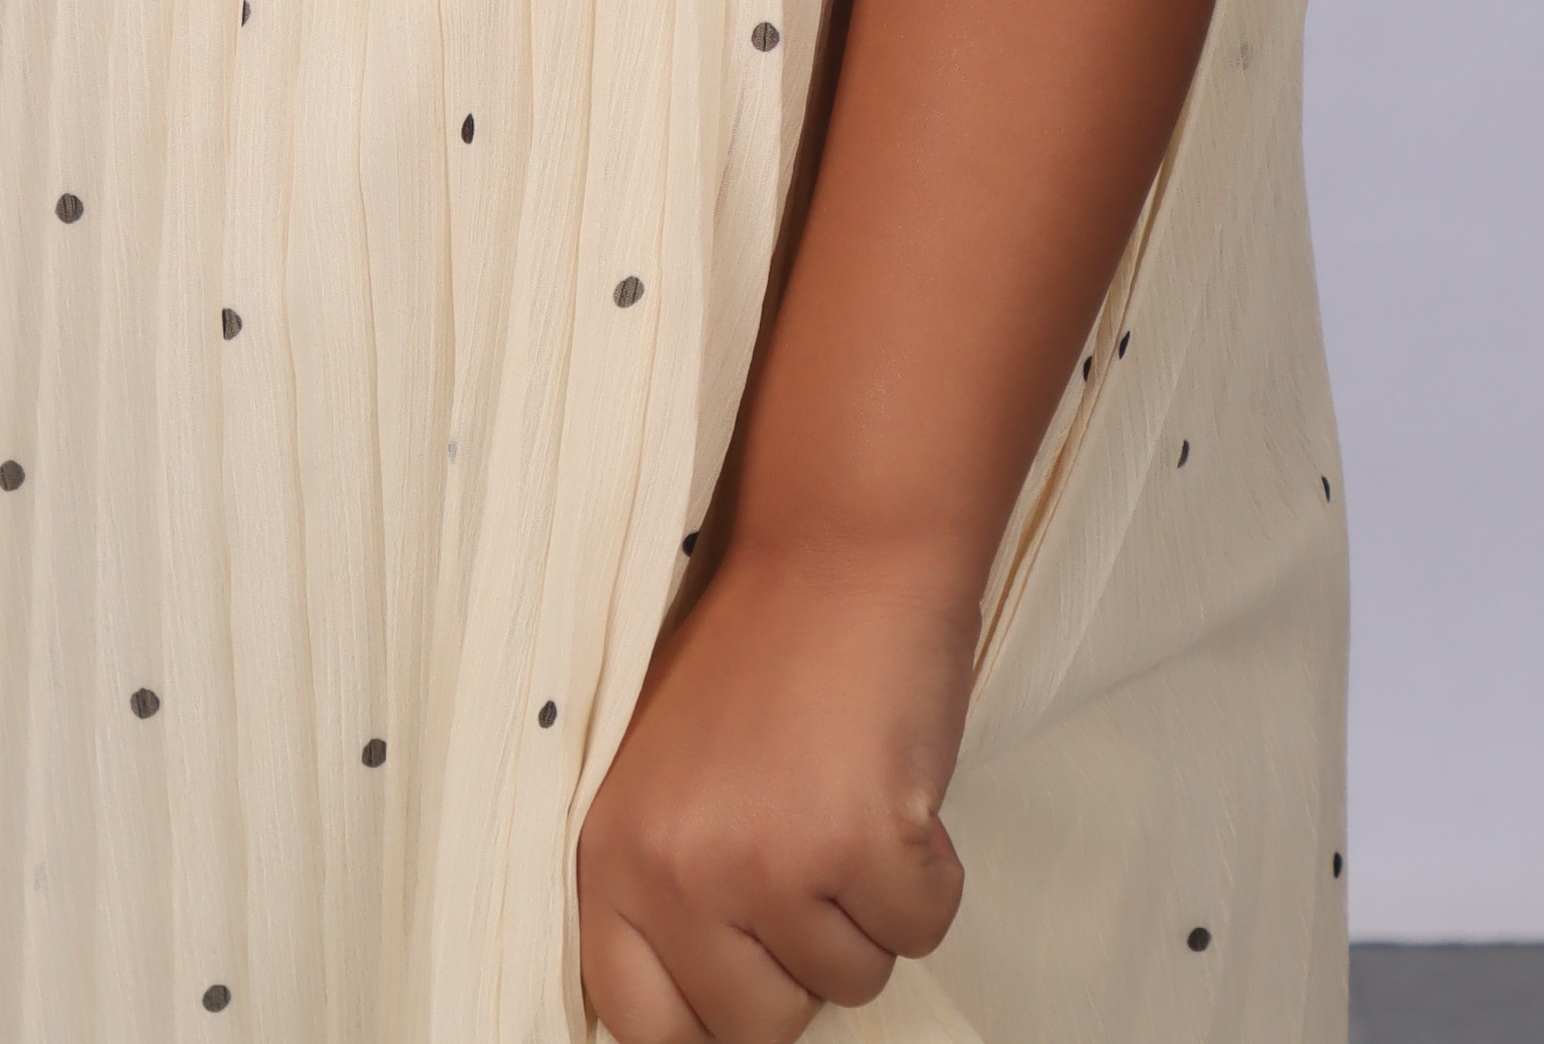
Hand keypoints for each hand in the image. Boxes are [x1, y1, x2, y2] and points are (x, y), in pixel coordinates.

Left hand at [577, 538, 970, 1041]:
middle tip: (813, 855)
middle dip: (804, 961)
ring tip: (850, 795)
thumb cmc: (762, 653)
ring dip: (870, 907)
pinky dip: (929, 874)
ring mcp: (770, 864)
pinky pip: (920, 930)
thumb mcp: (669, 776)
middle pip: (758, 1026)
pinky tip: (898, 788)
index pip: (642, 1024)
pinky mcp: (864, 846)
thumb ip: (673, 886)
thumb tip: (710, 1007)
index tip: (749, 979)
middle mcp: (678, 873)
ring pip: (851, 981)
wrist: (840, 548)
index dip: (708, 1019)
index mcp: (613, 856)